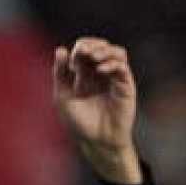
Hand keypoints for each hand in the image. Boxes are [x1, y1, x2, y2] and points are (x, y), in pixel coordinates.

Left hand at [52, 37, 141, 184]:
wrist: (95, 140)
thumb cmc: (78, 121)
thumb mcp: (62, 96)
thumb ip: (60, 73)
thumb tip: (60, 49)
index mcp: (83, 72)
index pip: (85, 49)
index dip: (81, 47)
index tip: (73, 55)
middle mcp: (100, 72)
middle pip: (102, 47)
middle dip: (93, 45)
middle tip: (84, 51)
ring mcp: (114, 78)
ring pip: (117, 53)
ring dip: (105, 51)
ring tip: (94, 57)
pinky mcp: (125, 86)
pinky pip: (123, 68)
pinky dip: (112, 65)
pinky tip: (100, 70)